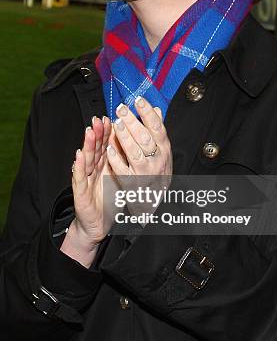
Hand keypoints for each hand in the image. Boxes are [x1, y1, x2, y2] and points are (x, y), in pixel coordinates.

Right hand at [61, 116, 112, 265]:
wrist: (97, 222)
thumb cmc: (108, 199)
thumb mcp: (120, 177)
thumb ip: (124, 160)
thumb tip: (133, 144)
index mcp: (104, 165)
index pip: (106, 145)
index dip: (108, 132)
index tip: (112, 118)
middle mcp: (93, 169)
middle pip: (96, 148)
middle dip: (97, 133)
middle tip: (99, 119)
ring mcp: (86, 178)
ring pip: (87, 159)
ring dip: (87, 144)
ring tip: (89, 131)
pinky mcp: (80, 191)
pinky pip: (79, 177)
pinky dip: (79, 166)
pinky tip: (79, 156)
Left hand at [106, 97, 172, 215]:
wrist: (155, 200)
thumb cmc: (157, 171)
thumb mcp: (162, 150)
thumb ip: (157, 131)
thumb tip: (156, 109)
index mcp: (164, 148)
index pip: (158, 127)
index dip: (148, 113)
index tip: (138, 100)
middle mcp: (157, 160)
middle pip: (145, 138)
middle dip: (133, 122)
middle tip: (121, 109)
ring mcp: (146, 172)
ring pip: (135, 153)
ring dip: (124, 137)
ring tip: (116, 124)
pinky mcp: (133, 184)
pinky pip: (124, 170)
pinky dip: (116, 159)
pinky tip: (109, 148)